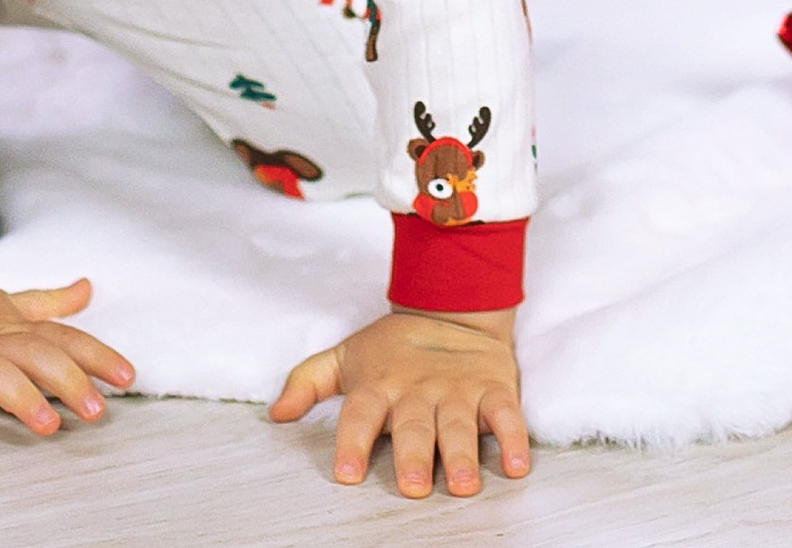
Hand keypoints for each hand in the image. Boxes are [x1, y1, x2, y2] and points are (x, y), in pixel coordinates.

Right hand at [0, 262, 133, 446]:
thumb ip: (48, 305)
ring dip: (21, 397)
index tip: (127, 376)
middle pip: (35, 355)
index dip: (96, 355)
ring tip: (47, 425)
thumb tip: (87, 290)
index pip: (62, 337)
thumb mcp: (7, 306)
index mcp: (14, 326)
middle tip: (95, 410)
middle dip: (68, 380)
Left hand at [272, 304, 528, 498]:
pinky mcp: (493, 387)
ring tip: (463, 484)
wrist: (453, 306)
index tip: (346, 473)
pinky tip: (515, 466)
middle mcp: (418, 389)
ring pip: (458, 422)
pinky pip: (506, 414)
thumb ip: (308, 382)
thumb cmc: (394, 350)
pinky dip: (514, 438)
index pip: (361, 412)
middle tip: (411, 486)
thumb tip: (276, 414)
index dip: (352, 441)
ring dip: (462, 454)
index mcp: (380, 384)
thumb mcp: (347, 358)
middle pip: (413, 424)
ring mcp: (457, 389)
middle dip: (413, 454)